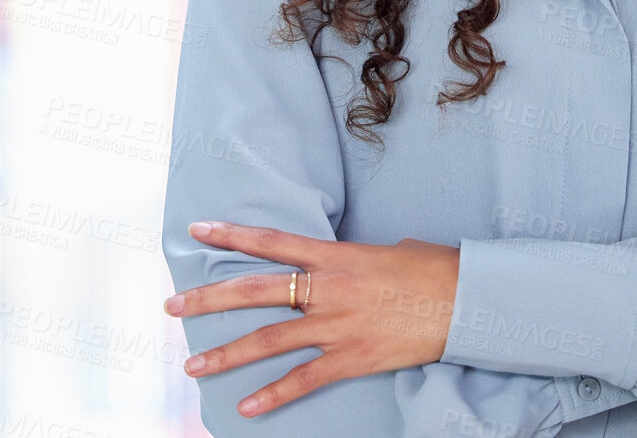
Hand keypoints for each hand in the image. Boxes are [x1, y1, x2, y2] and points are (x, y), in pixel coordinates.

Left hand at [163, 221, 460, 417]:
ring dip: (226, 354)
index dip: (233, 234)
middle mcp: (328, 289)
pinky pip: (303, 380)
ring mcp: (337, 326)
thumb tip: (346, 269)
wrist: (464, 300)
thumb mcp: (389, 251)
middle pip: (256, 291)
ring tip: (192, 364)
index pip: (273, 242)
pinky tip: (246, 408)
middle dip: (208, 298)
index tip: (198, 229)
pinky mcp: (351, 359)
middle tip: (171, 305)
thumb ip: (355, 262)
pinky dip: (272, 396)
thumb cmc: (433, 269)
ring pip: (268, 340)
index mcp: (337, 256)